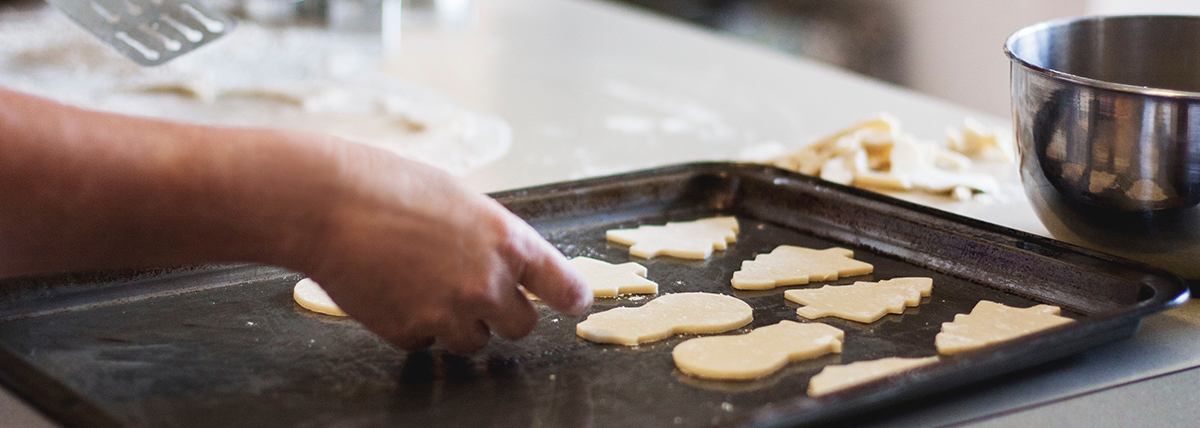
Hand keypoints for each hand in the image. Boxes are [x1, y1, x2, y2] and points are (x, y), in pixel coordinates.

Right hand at [290, 141, 591, 353]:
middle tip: (471, 290)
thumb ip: (491, 238)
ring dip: (457, 323)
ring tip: (422, 283)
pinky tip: (392, 289)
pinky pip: (426, 342)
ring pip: (474, 342)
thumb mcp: (460, 200)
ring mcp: (450, 313)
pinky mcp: (411, 333)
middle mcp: (488, 283)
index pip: (564, 286)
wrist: (327, 202)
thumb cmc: (389, 186)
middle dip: (501, 313)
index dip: (572, 298)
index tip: (575, 303)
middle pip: (521, 326)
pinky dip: (413, 325)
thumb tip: (505, 264)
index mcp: (509, 242)